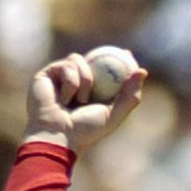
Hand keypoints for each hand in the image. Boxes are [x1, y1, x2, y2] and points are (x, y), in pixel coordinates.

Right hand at [24, 53, 147, 155]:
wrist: (58, 136)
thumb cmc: (85, 130)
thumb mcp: (114, 115)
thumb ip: (130, 96)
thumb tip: (143, 71)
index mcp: (90, 91)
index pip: (103, 69)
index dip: (116, 60)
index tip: (128, 54)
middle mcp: (75, 82)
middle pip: (90, 58)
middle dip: (104, 56)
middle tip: (120, 56)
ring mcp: (59, 77)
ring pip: (78, 60)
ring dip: (85, 80)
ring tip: (80, 100)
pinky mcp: (47, 74)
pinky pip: (67, 66)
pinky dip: (71, 82)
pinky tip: (63, 99)